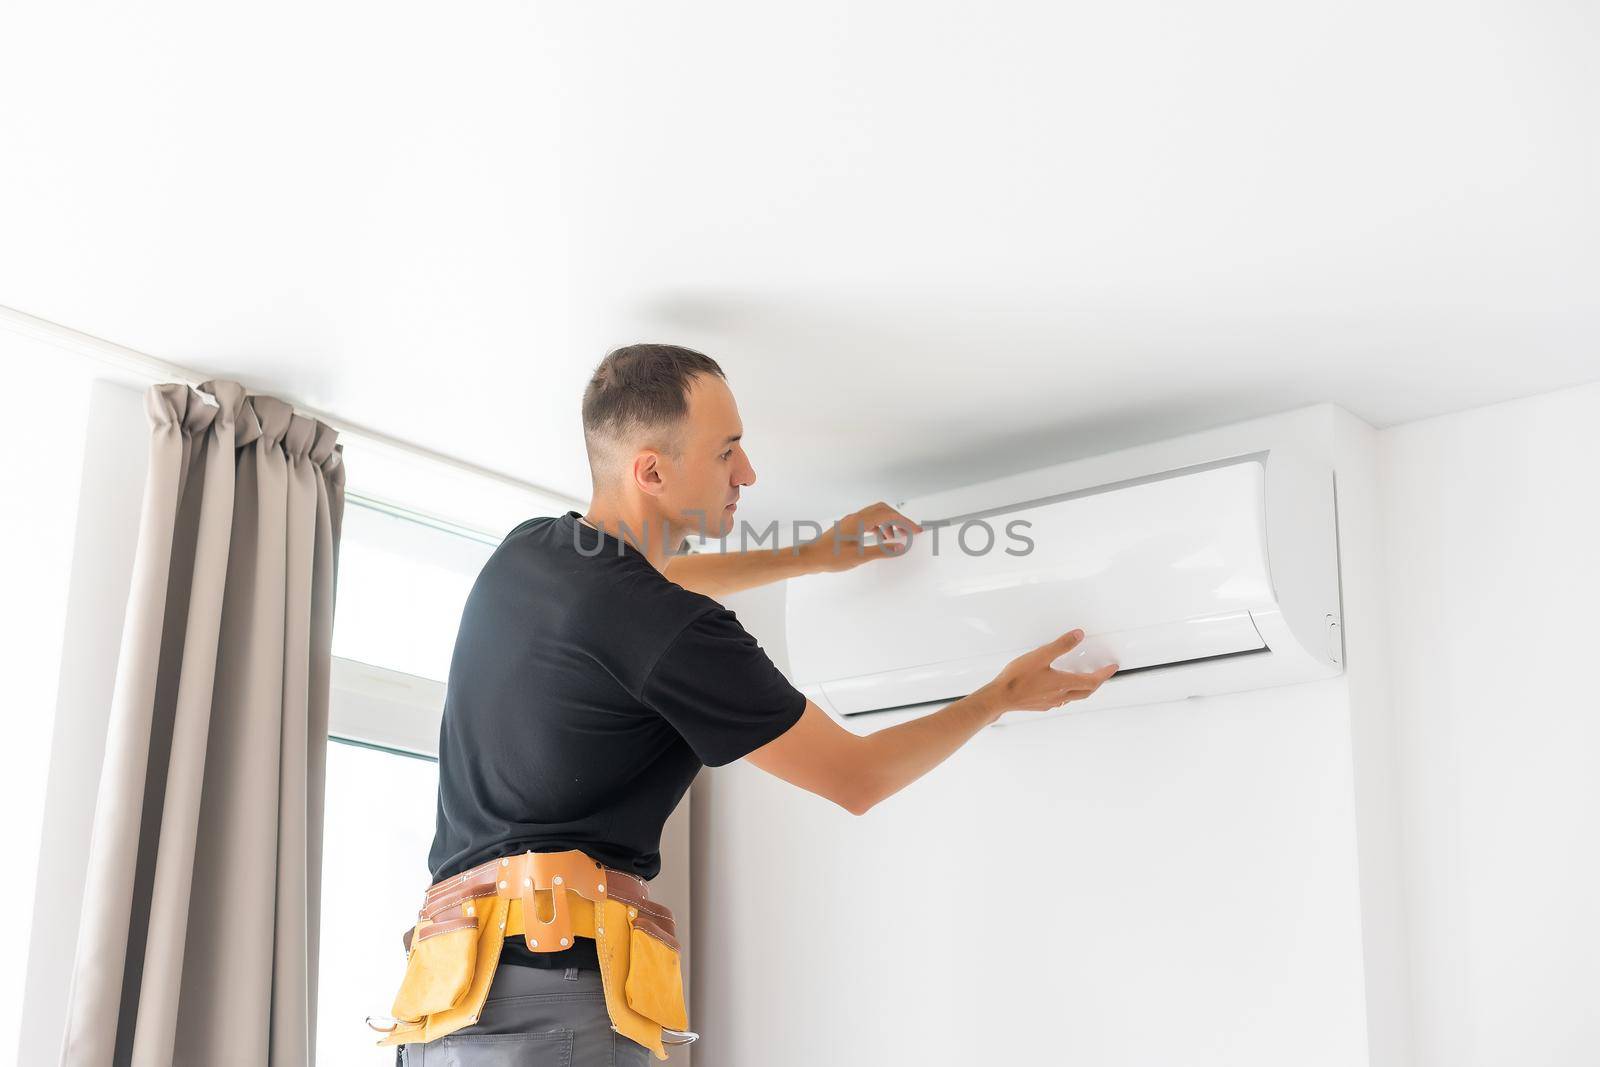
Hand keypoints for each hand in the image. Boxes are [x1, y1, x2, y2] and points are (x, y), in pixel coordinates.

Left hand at [803, 501, 924, 573]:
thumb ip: (881, 551)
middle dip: (898, 519)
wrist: (810, 558)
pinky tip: (880, 539)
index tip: (916, 530)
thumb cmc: (830, 557)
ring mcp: (851, 522)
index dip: (905, 522)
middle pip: (883, 510)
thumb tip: (900, 547)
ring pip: (875, 515)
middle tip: (907, 532)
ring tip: (894, 538)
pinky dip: (878, 527)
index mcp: (860, 521)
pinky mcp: (847, 528)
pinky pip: (868, 522)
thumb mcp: (859, 556)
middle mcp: (856, 518)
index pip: (889, 515)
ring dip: (888, 524)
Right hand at [980, 629, 1118, 714]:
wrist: (1000, 698)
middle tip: (1102, 674)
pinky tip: (1059, 689)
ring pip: (1073, 697)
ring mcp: (1051, 703)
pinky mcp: (1041, 706)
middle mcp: (1060, 696)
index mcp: (1063, 683)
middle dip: (1096, 682)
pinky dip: (1067, 693)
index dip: (1104, 674)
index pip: (1092, 681)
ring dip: (1082, 688)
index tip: (1112, 667)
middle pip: (1086, 691)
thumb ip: (1061, 645)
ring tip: (1084, 680)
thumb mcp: (1040, 655)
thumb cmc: (1017, 677)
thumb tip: (1079, 635)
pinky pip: (1061, 701)